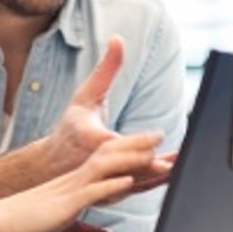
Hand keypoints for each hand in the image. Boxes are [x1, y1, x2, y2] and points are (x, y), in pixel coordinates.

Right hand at [0, 131, 162, 231]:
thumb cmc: (30, 223)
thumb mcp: (67, 226)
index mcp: (77, 181)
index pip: (109, 160)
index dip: (131, 151)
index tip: (155, 145)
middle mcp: (76, 179)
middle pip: (110, 155)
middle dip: (137, 145)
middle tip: (161, 133)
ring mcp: (71, 189)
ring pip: (104, 168)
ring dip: (130, 160)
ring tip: (153, 152)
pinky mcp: (66, 204)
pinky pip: (91, 191)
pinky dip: (111, 185)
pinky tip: (128, 181)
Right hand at [44, 36, 174, 191]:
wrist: (50, 164)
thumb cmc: (71, 127)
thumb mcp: (85, 95)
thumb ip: (106, 69)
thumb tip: (119, 39)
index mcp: (91, 139)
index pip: (117, 142)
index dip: (137, 142)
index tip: (158, 136)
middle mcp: (97, 163)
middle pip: (131, 165)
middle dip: (157, 163)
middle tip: (181, 158)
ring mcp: (106, 181)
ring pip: (137, 181)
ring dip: (161, 177)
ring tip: (182, 168)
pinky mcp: (113, 192)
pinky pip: (137, 190)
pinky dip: (155, 184)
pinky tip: (173, 177)